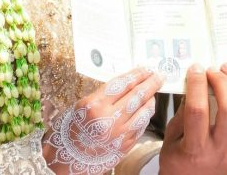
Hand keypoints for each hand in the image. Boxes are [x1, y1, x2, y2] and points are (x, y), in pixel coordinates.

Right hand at [43, 67, 163, 174]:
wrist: (67, 158)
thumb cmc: (72, 128)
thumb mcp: (82, 105)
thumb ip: (104, 95)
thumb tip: (127, 84)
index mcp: (94, 105)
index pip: (122, 84)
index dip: (137, 74)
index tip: (146, 68)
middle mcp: (108, 119)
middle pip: (136, 95)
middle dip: (150, 82)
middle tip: (159, 75)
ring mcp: (119, 134)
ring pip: (144, 111)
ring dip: (151, 98)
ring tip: (154, 90)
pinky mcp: (125, 146)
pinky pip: (141, 126)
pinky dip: (145, 114)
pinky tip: (146, 108)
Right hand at [159, 64, 226, 174]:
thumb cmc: (179, 161)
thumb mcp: (171, 137)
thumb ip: (183, 111)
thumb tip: (194, 83)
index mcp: (195, 149)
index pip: (199, 110)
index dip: (197, 85)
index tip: (195, 69)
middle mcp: (220, 151)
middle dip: (222, 82)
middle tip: (213, 70)